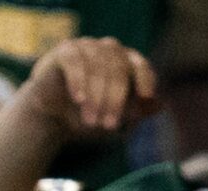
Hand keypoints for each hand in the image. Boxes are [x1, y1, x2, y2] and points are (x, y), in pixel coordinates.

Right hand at [15, 36, 160, 139]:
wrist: (48, 116)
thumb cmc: (84, 114)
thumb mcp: (110, 116)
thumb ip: (135, 111)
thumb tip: (159, 106)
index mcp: (124, 60)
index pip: (139, 65)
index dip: (144, 79)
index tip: (146, 96)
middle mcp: (108, 49)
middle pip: (118, 69)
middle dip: (115, 100)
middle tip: (109, 125)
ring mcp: (87, 46)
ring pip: (97, 67)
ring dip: (95, 97)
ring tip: (90, 121)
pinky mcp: (65, 51)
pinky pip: (75, 62)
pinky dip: (78, 81)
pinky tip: (79, 99)